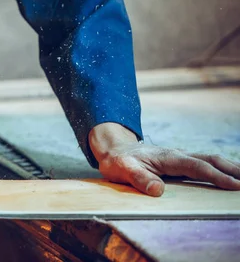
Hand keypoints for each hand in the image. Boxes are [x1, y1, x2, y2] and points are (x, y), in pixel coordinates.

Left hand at [89, 123, 239, 196]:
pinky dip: (219, 169)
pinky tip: (228, 176)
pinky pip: (203, 165)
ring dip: (229, 168)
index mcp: (167, 157)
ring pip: (209, 160)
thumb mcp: (122, 170)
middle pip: (210, 159)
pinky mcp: (179, 163)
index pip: (197, 167)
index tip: (235, 186)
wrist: (114, 150)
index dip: (217, 176)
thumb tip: (157, 190)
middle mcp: (177, 155)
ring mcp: (179, 158)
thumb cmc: (119, 161)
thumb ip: (139, 178)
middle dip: (232, 169)